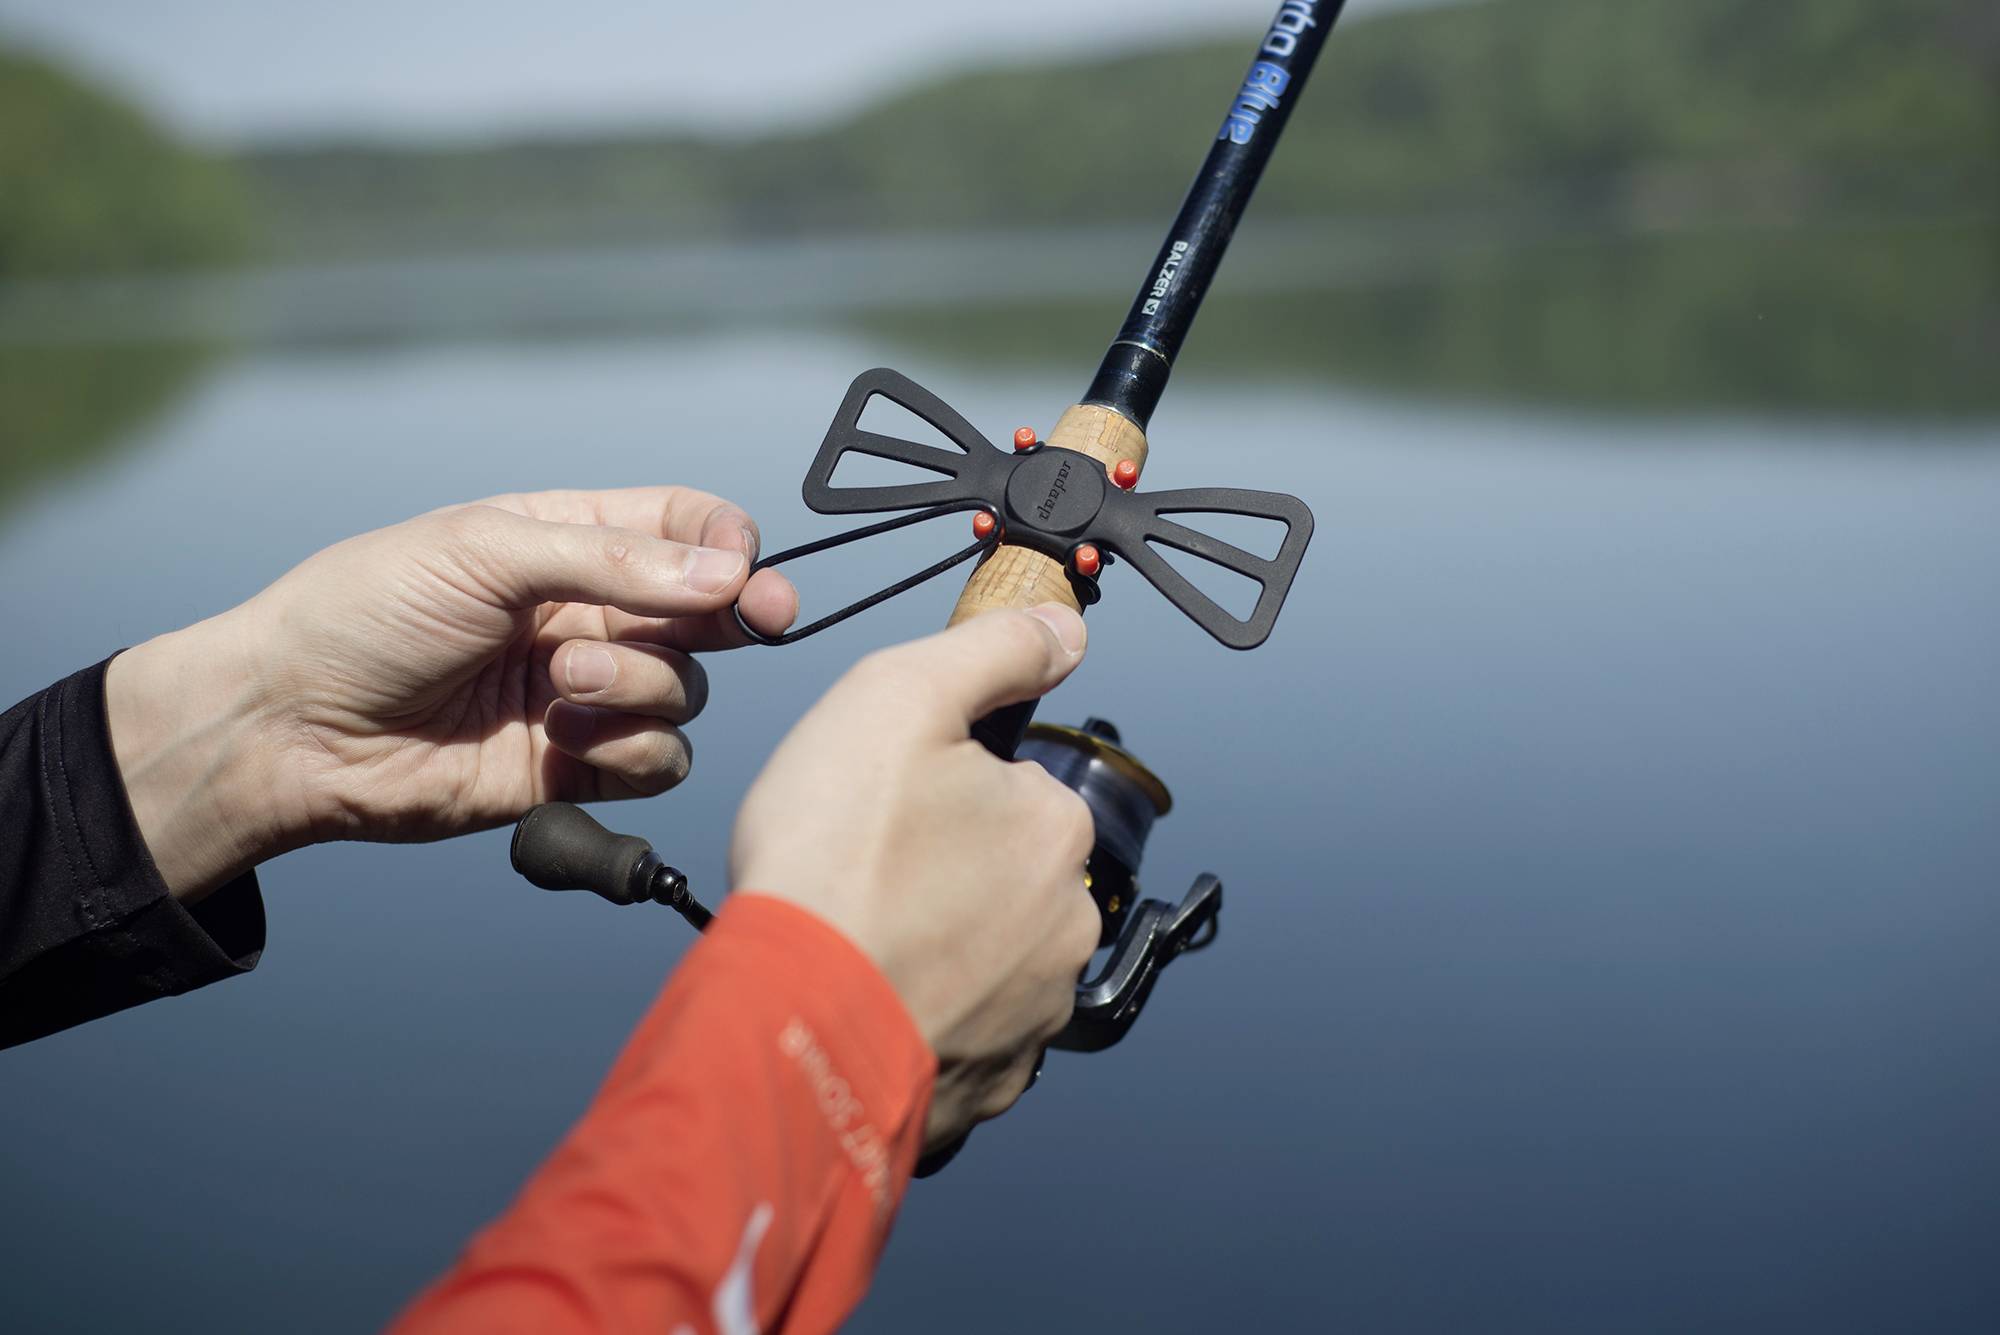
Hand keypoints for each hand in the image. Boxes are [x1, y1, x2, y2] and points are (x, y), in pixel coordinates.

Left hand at [107, 488, 796, 899]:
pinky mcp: (576, 767)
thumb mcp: (486, 554)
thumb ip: (612, 561)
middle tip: (759, 618)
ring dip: (641, 683)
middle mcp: (590, 614)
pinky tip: (563, 738)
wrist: (291, 728)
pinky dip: (631, 748)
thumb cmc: (366, 614)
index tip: (744, 566)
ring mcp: (587, 693)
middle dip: (739, 613)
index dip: (728, 545)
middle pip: (710, 611)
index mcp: (569, 539)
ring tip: (560, 683)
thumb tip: (730, 575)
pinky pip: (659, 760)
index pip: (686, 528)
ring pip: (687, 690)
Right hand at [731, 604, 1099, 1150]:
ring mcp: (1035, 1011)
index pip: (1009, 785)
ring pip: (987, 953)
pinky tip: (872, 998)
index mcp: (1054, 827)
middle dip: (944, 869)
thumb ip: (993, 650)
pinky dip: (926, 1015)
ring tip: (861, 940)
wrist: (791, 1021)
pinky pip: (968, 1031)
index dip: (936, 787)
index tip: (883, 809)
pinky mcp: (995, 1081)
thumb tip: (1063, 626)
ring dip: (936, 945)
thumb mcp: (899, 696)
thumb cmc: (832, 860)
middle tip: (864, 874)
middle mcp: (1068, 922)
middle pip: (1001, 871)